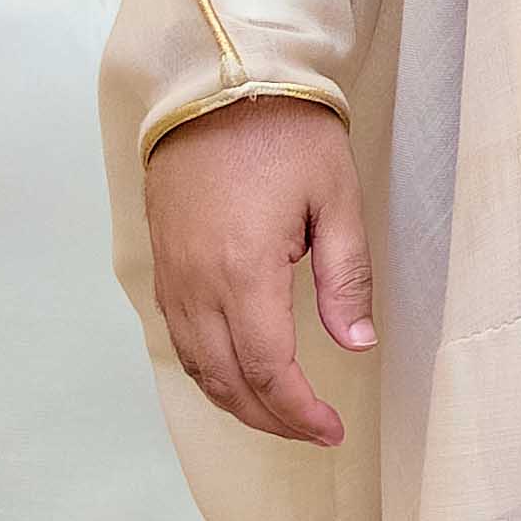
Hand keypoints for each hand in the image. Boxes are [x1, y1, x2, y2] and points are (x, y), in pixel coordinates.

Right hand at [142, 94, 372, 447]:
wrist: (218, 88)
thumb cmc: (287, 136)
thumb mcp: (338, 199)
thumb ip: (347, 277)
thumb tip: (358, 345)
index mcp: (242, 272)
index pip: (266, 370)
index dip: (299, 411)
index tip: (332, 431)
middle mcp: (196, 286)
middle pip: (227, 382)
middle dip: (271, 419)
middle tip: (314, 432)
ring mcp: (171, 279)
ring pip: (196, 368)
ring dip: (237, 402)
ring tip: (283, 416)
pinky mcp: (162, 267)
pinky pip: (179, 341)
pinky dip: (208, 372)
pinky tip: (238, 378)